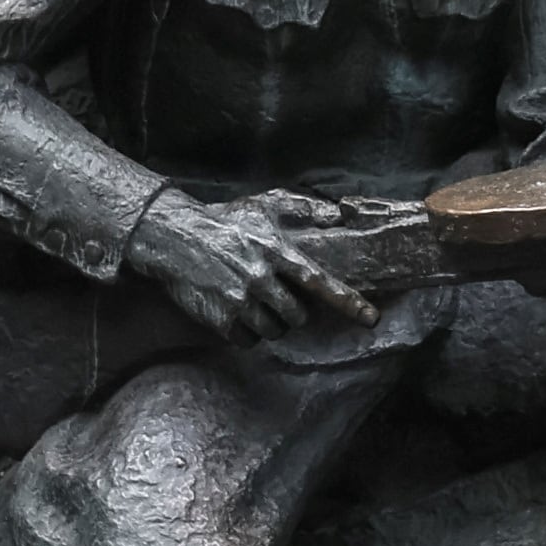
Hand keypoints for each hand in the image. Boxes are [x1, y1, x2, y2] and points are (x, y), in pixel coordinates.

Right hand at [127, 191, 376, 342]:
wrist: (174, 236)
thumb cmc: (224, 221)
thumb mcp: (263, 205)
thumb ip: (302, 208)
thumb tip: (337, 216)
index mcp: (276, 251)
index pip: (321, 282)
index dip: (349, 302)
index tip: (371, 319)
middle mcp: (261, 278)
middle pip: (298, 316)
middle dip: (293, 311)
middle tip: (276, 296)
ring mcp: (239, 300)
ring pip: (275, 331)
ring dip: (270, 322)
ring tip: (255, 302)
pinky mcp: (220, 319)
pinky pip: (249, 341)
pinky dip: (247, 332)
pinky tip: (237, 312)